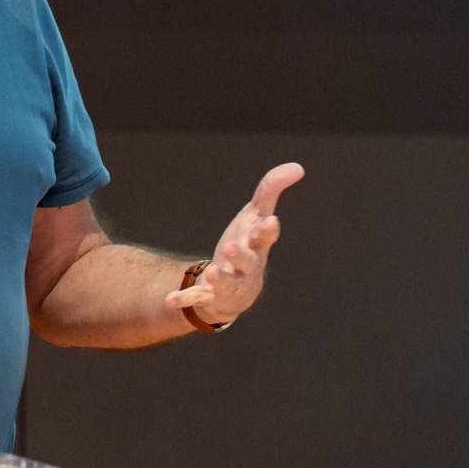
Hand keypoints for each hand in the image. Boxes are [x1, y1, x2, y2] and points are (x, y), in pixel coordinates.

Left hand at [164, 162, 304, 326]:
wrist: (232, 290)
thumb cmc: (246, 246)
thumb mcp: (255, 216)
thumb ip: (270, 190)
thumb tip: (298, 168)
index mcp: (256, 245)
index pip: (266, 236)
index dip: (267, 229)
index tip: (270, 221)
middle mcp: (247, 267)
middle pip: (248, 261)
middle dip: (241, 255)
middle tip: (230, 247)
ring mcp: (229, 284)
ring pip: (227, 283)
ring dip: (220, 279)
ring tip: (212, 272)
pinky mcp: (209, 297)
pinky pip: (197, 299)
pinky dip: (184, 299)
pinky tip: (170, 299)